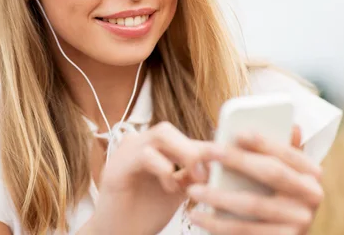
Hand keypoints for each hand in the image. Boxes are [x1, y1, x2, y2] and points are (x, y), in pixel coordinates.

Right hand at [85, 122, 221, 234]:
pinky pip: (145, 155)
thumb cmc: (144, 213)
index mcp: (151, 148)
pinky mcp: (117, 167)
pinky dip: (164, 168)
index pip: (180, 137)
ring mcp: (125, 153)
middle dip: (193, 148)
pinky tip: (170, 187)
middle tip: (206, 172)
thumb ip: (191, 174)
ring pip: (159, 135)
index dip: (204, 145)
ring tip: (194, 177)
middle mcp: (137, 145)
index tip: (226, 156)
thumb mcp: (176, 190)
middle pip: (169, 130)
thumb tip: (219, 163)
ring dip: (184, 153)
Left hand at [186, 126, 323, 234]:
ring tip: (193, 189)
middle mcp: (312, 196)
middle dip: (236, 160)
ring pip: (253, 204)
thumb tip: (293, 125)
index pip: (286, 152)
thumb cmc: (274, 194)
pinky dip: (218, 224)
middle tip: (204, 152)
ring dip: (219, 195)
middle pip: (271, 173)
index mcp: (311, 173)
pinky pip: (246, 231)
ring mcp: (300, 222)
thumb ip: (281, 151)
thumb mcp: (283, 172)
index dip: (263, 141)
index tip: (236, 132)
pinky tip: (197, 215)